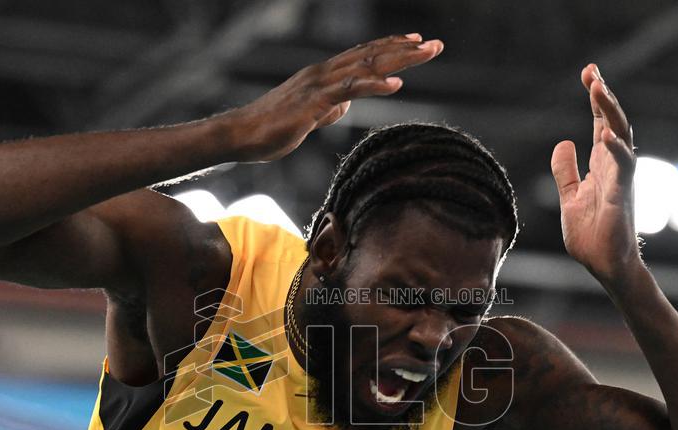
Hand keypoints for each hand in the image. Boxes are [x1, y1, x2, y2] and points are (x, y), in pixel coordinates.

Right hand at [225, 33, 443, 162]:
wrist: (241, 136)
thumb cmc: (271, 131)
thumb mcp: (308, 119)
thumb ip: (327, 109)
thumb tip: (344, 106)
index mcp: (322, 76)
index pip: (362, 57)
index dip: (391, 48)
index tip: (417, 44)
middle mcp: (322, 73)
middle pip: (370, 55)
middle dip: (405, 49)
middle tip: (436, 45)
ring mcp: (319, 85)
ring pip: (365, 66)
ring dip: (399, 59)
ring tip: (426, 53)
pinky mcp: (314, 102)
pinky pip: (350, 90)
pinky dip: (375, 84)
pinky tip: (397, 83)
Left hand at [551, 64, 639, 283]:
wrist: (604, 265)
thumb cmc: (592, 235)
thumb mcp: (570, 197)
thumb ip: (566, 171)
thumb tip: (563, 143)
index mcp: (602, 165)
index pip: (600, 123)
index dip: (595, 99)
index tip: (589, 73)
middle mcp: (615, 167)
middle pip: (612, 122)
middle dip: (603, 97)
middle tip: (591, 73)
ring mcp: (621, 179)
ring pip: (621, 137)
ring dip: (610, 113)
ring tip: (598, 89)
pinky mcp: (623, 196)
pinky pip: (624, 168)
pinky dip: (616, 150)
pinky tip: (604, 135)